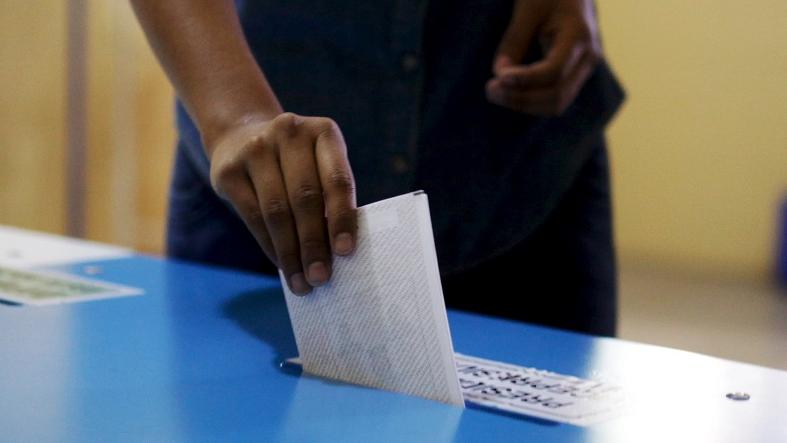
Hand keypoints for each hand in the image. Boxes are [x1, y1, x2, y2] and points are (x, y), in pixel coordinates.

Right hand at [208, 113, 356, 294]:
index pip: (337, 180)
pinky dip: (271, 246)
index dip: (342, 218)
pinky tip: (282, 266)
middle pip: (305, 198)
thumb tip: (338, 255)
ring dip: (291, 253)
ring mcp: (255, 148)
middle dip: (314, 244)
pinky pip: (253, 217)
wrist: (241, 134)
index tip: (346, 252)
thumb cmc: (296, 163)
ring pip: (277, 212)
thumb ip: (330, 197)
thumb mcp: (319, 163)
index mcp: (323, 132)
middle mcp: (289, 132)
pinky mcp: (229, 170)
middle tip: (322, 278)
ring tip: (302, 282)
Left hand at [486, 0, 601, 115]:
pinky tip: (510, 91)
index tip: (498, 77)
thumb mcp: (528, 9)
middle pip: (557, 95)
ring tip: (496, 92)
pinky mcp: (576, 73)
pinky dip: (531, 101)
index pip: (554, 71)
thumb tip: (500, 75)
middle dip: (521, 98)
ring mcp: (586, 67)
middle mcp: (588, 56)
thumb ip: (515, 41)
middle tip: (490, 89)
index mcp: (579, 35)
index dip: (524, 80)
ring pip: (557, 103)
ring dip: (524, 104)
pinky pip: (555, 98)